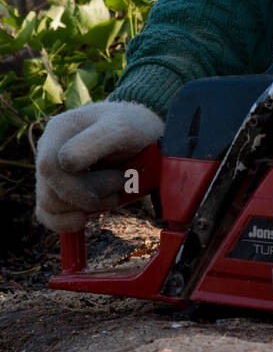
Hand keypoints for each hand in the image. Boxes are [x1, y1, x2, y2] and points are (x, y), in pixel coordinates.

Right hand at [35, 100, 164, 232]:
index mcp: (59, 129)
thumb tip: (65, 163)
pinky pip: (48, 216)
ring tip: (114, 192)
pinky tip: (84, 219)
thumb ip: (95, 142)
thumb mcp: (123, 129)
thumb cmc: (136, 129)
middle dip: (90, 197)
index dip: (78, 186)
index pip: (50, 167)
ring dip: (87, 208)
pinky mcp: (57, 191)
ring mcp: (51, 171)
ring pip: (50, 206)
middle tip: (121, 183)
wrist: (146, 139)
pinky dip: (66, 222)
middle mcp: (49, 150)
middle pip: (50, 190)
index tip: (118, 180)